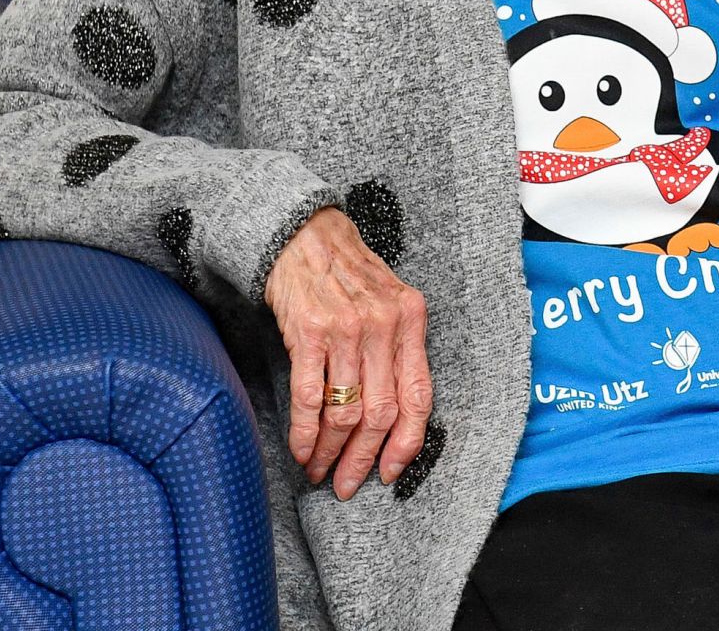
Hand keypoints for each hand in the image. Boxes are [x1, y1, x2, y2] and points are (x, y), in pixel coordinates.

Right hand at [264, 206, 432, 497]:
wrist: (304, 234)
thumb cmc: (348, 273)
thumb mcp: (390, 301)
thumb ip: (397, 347)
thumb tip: (393, 413)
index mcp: (412, 321)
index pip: (419, 396)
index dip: (406, 442)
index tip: (391, 472)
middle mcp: (385, 327)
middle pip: (381, 413)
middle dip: (362, 458)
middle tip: (346, 484)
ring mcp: (347, 329)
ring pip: (345, 411)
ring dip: (329, 450)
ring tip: (318, 469)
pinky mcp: (309, 332)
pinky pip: (310, 397)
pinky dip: (304, 432)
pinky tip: (300, 449)